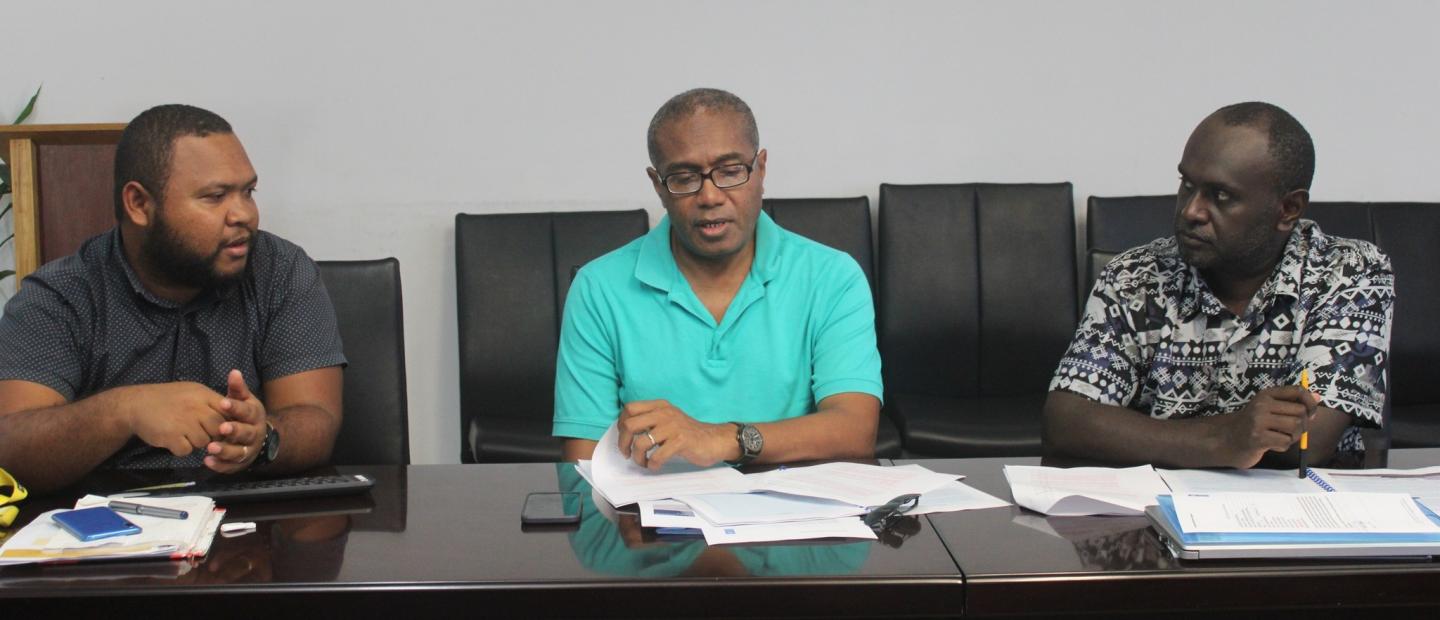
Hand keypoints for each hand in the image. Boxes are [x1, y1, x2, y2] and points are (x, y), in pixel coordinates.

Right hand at [120, 383, 227, 456]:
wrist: (135, 404)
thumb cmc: (167, 398)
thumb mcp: (192, 392)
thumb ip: (210, 402)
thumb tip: (230, 412)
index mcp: (203, 395)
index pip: (227, 410)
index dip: (227, 421)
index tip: (221, 426)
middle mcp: (196, 408)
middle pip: (218, 428)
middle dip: (212, 434)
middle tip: (199, 432)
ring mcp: (184, 423)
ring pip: (203, 442)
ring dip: (195, 442)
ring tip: (182, 433)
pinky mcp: (172, 437)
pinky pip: (186, 450)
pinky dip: (180, 449)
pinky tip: (172, 440)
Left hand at [205, 370, 267, 472]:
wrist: (259, 438)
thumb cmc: (245, 415)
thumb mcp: (244, 400)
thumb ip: (237, 389)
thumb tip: (234, 371)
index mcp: (255, 416)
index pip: (247, 411)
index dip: (236, 408)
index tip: (224, 403)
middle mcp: (254, 434)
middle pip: (246, 433)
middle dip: (235, 431)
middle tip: (221, 428)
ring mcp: (248, 450)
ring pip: (239, 452)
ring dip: (226, 450)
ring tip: (210, 448)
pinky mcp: (240, 463)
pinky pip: (231, 466)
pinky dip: (220, 465)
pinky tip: (207, 462)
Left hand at [616, 400, 736, 470]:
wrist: (714, 439)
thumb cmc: (688, 433)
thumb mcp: (668, 418)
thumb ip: (650, 419)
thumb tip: (626, 431)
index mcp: (660, 406)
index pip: (629, 409)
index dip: (621, 424)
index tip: (625, 437)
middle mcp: (664, 413)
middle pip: (630, 425)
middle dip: (624, 443)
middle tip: (627, 453)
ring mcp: (672, 427)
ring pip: (641, 442)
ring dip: (637, 457)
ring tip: (643, 462)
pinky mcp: (680, 441)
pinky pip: (657, 456)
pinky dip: (652, 464)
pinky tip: (655, 466)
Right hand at [1212, 385, 1318, 468]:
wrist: (1227, 440)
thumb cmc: (1253, 425)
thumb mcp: (1269, 408)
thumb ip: (1292, 403)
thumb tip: (1318, 398)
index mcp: (1266, 395)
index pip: (1297, 391)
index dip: (1311, 402)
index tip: (1311, 413)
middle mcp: (1262, 405)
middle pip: (1300, 412)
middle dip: (1303, 424)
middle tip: (1293, 431)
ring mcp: (1258, 422)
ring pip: (1295, 427)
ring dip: (1295, 436)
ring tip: (1283, 437)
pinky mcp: (1258, 438)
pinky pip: (1285, 442)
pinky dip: (1283, 446)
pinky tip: (1272, 444)